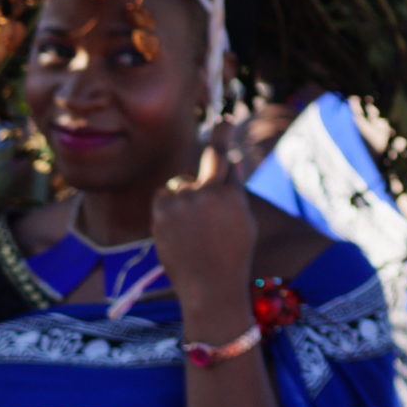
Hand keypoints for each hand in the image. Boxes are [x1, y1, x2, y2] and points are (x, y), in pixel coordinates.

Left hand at [151, 122, 256, 312]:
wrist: (210, 286)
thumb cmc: (232, 256)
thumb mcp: (243, 220)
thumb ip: (235, 190)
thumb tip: (232, 161)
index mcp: (233, 194)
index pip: (229, 158)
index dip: (226, 137)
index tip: (224, 120)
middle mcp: (210, 191)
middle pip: (213, 155)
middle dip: (220, 135)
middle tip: (222, 121)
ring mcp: (185, 200)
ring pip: (181, 183)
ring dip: (184, 194)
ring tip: (191, 225)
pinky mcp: (163, 211)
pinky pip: (164, 195)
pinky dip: (168, 204)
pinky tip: (176, 225)